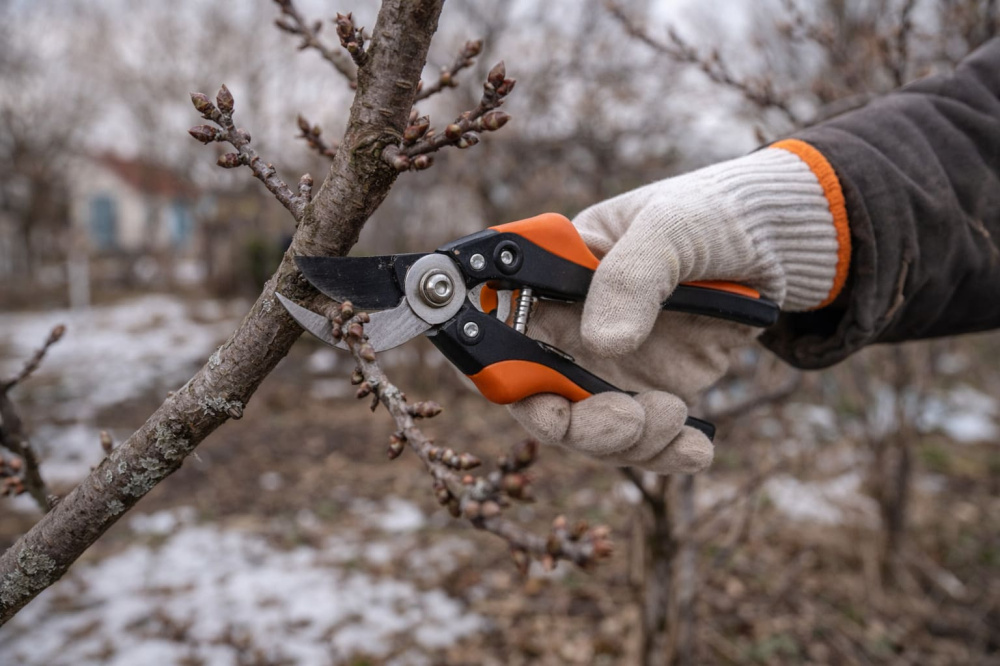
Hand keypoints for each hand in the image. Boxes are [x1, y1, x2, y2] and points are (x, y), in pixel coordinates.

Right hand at [509, 147, 842, 473]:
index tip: (541, 402)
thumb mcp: (672, 228)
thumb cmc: (710, 215)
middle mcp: (569, 328)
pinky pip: (643, 441)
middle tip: (629, 419)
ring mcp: (609, 364)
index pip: (501, 330)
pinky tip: (697, 447)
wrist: (775, 245)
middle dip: (577, 425)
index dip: (503, 372)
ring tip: (678, 413)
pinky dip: (665, 454)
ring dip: (629, 441)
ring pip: (589, 431)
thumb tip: (601, 342)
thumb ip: (632, 277)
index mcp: (551, 278)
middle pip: (538, 397)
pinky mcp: (650, 391)